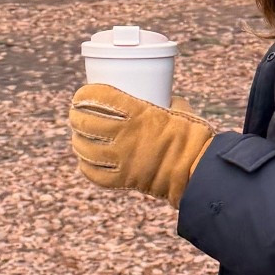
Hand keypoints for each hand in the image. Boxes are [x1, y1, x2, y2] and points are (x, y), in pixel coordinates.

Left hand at [69, 83, 215, 206]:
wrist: (198, 171)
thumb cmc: (194, 137)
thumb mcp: (180, 109)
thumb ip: (169, 102)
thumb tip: (167, 98)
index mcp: (137, 112)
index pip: (97, 97)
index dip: (83, 95)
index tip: (82, 95)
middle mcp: (123, 134)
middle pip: (84, 123)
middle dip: (76, 117)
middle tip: (76, 115)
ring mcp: (120, 158)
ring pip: (84, 148)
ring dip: (78, 141)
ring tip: (79, 137)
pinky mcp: (123, 179)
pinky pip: (93, 173)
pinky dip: (86, 166)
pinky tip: (86, 161)